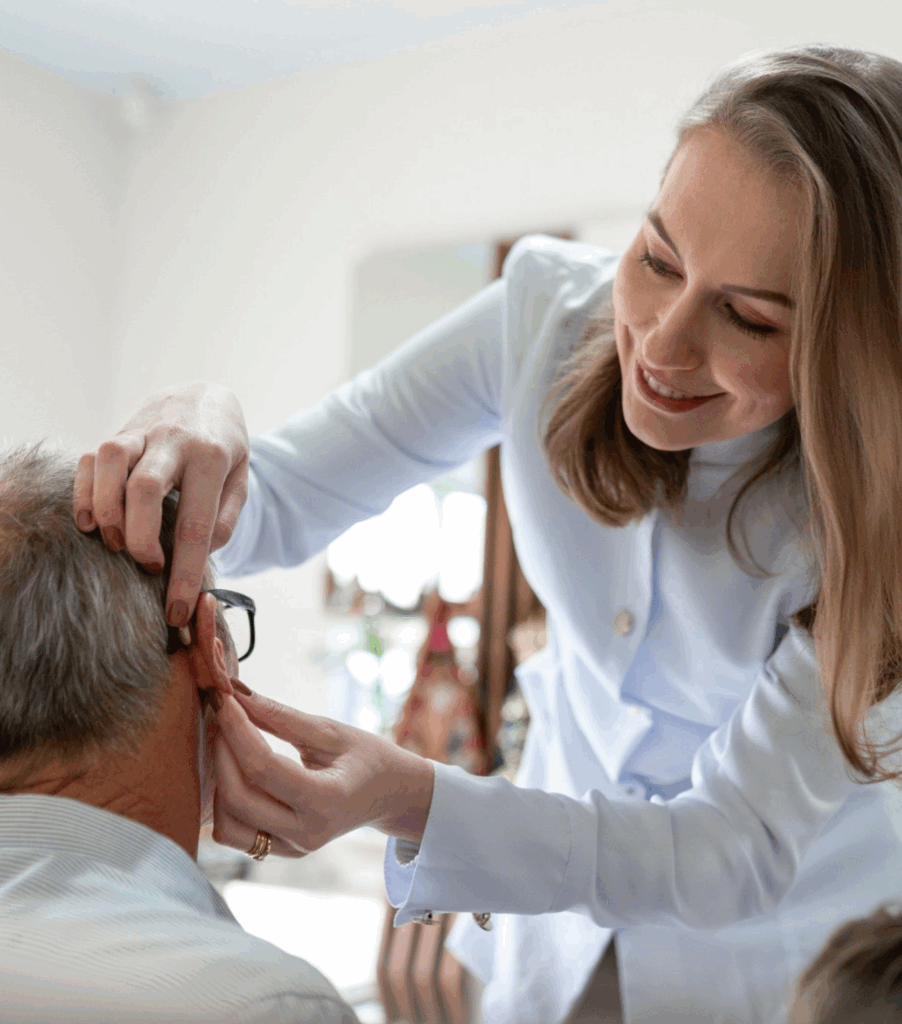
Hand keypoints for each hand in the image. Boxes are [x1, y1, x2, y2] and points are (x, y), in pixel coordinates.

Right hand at [73, 383, 248, 625]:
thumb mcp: (241, 478)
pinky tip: (90, 522)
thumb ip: (226, 516)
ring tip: (113, 543)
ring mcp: (141, 432)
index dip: (185, 573)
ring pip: (110, 463)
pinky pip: (90, 458)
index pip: (196, 524)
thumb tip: (202, 553)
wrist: (204, 395)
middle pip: (145, 489)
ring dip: (106, 512)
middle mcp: (174, 441)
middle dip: (140, 539)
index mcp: (212, 458)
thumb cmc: (224, 448)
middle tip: (147, 567)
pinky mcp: (117, 432)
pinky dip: (84, 493)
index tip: (177, 610)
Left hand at [211, 688, 434, 856]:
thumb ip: (281, 717)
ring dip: (218, 780)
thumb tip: (237, 693)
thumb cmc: (367, 757)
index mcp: (327, 801)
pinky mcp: (281, 851)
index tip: (224, 698)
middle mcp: (307, 833)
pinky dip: (225, 802)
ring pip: (227, 824)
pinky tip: (234, 771)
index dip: (236, 730)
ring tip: (227, 743)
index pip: (263, 767)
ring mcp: (292, 848)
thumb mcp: (331, 731)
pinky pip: (235, 834)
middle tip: (221, 715)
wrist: (390, 795)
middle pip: (238, 797)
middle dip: (220, 750)